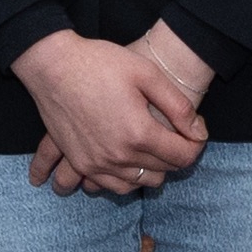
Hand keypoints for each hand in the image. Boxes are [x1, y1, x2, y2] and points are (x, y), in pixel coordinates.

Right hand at [14, 28, 207, 194]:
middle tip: (171, 133)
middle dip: (174, 155)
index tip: (193, 130)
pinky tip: (124, 165)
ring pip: (137, 184)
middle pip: (163, 173)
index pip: (183, 157)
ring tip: (147, 147)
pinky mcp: (79, 163)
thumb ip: (178, 106)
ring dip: (149, 170)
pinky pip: (108, 188)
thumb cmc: (100, 63)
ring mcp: (96, 164)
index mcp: (139, 134)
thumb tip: (198, 132)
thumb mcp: (147, 74)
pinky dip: (121, 180)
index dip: (195, 144)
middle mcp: (118, 157)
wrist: (52, 65)